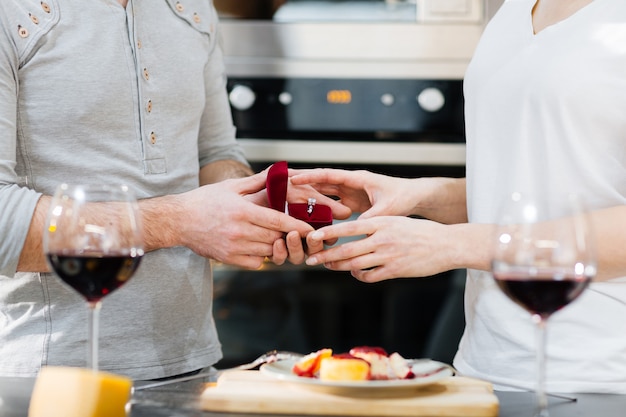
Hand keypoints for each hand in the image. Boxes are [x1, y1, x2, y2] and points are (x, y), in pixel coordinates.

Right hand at [177, 172, 313, 268]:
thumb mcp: (231, 187)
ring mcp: (233, 247)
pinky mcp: (228, 259)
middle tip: (294, 231)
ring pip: (268, 251)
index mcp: (242, 211)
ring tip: (276, 237)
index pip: (278, 221)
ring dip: (276, 246)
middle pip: (276, 238)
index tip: (311, 229)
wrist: (178, 220)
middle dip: (288, 236)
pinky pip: (256, 263)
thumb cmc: (206, 200)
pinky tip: (259, 246)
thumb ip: (258, 181)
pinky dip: (262, 256)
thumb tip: (280, 171)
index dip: (297, 227)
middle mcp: (239, 231)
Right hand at [290, 168, 417, 218]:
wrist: (414, 198)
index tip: (292, 178)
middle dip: (302, 183)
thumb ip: (370, 217)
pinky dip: (320, 210)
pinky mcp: (352, 203)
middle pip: (321, 182)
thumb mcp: (386, 209)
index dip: (310, 176)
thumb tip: (355, 228)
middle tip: (282, 187)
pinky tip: (308, 219)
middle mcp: (350, 184)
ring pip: (324, 194)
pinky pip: (332, 205)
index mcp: (357, 179)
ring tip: (289, 204)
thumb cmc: (403, 197)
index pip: (328, 175)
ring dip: (309, 198)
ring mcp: (350, 193)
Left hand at [304, 216, 455, 281]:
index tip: (312, 237)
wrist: (446, 244)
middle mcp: (382, 239)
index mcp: (382, 223)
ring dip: (339, 266)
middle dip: (326, 255)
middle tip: (311, 259)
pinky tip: (356, 274)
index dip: (328, 233)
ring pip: (355, 264)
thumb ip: (376, 226)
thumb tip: (356, 232)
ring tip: (329, 266)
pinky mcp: (395, 271)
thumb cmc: (421, 231)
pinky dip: (359, 276)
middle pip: (347, 249)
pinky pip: (370, 276)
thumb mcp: (396, 221)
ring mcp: (388, 256)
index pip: (348, 228)